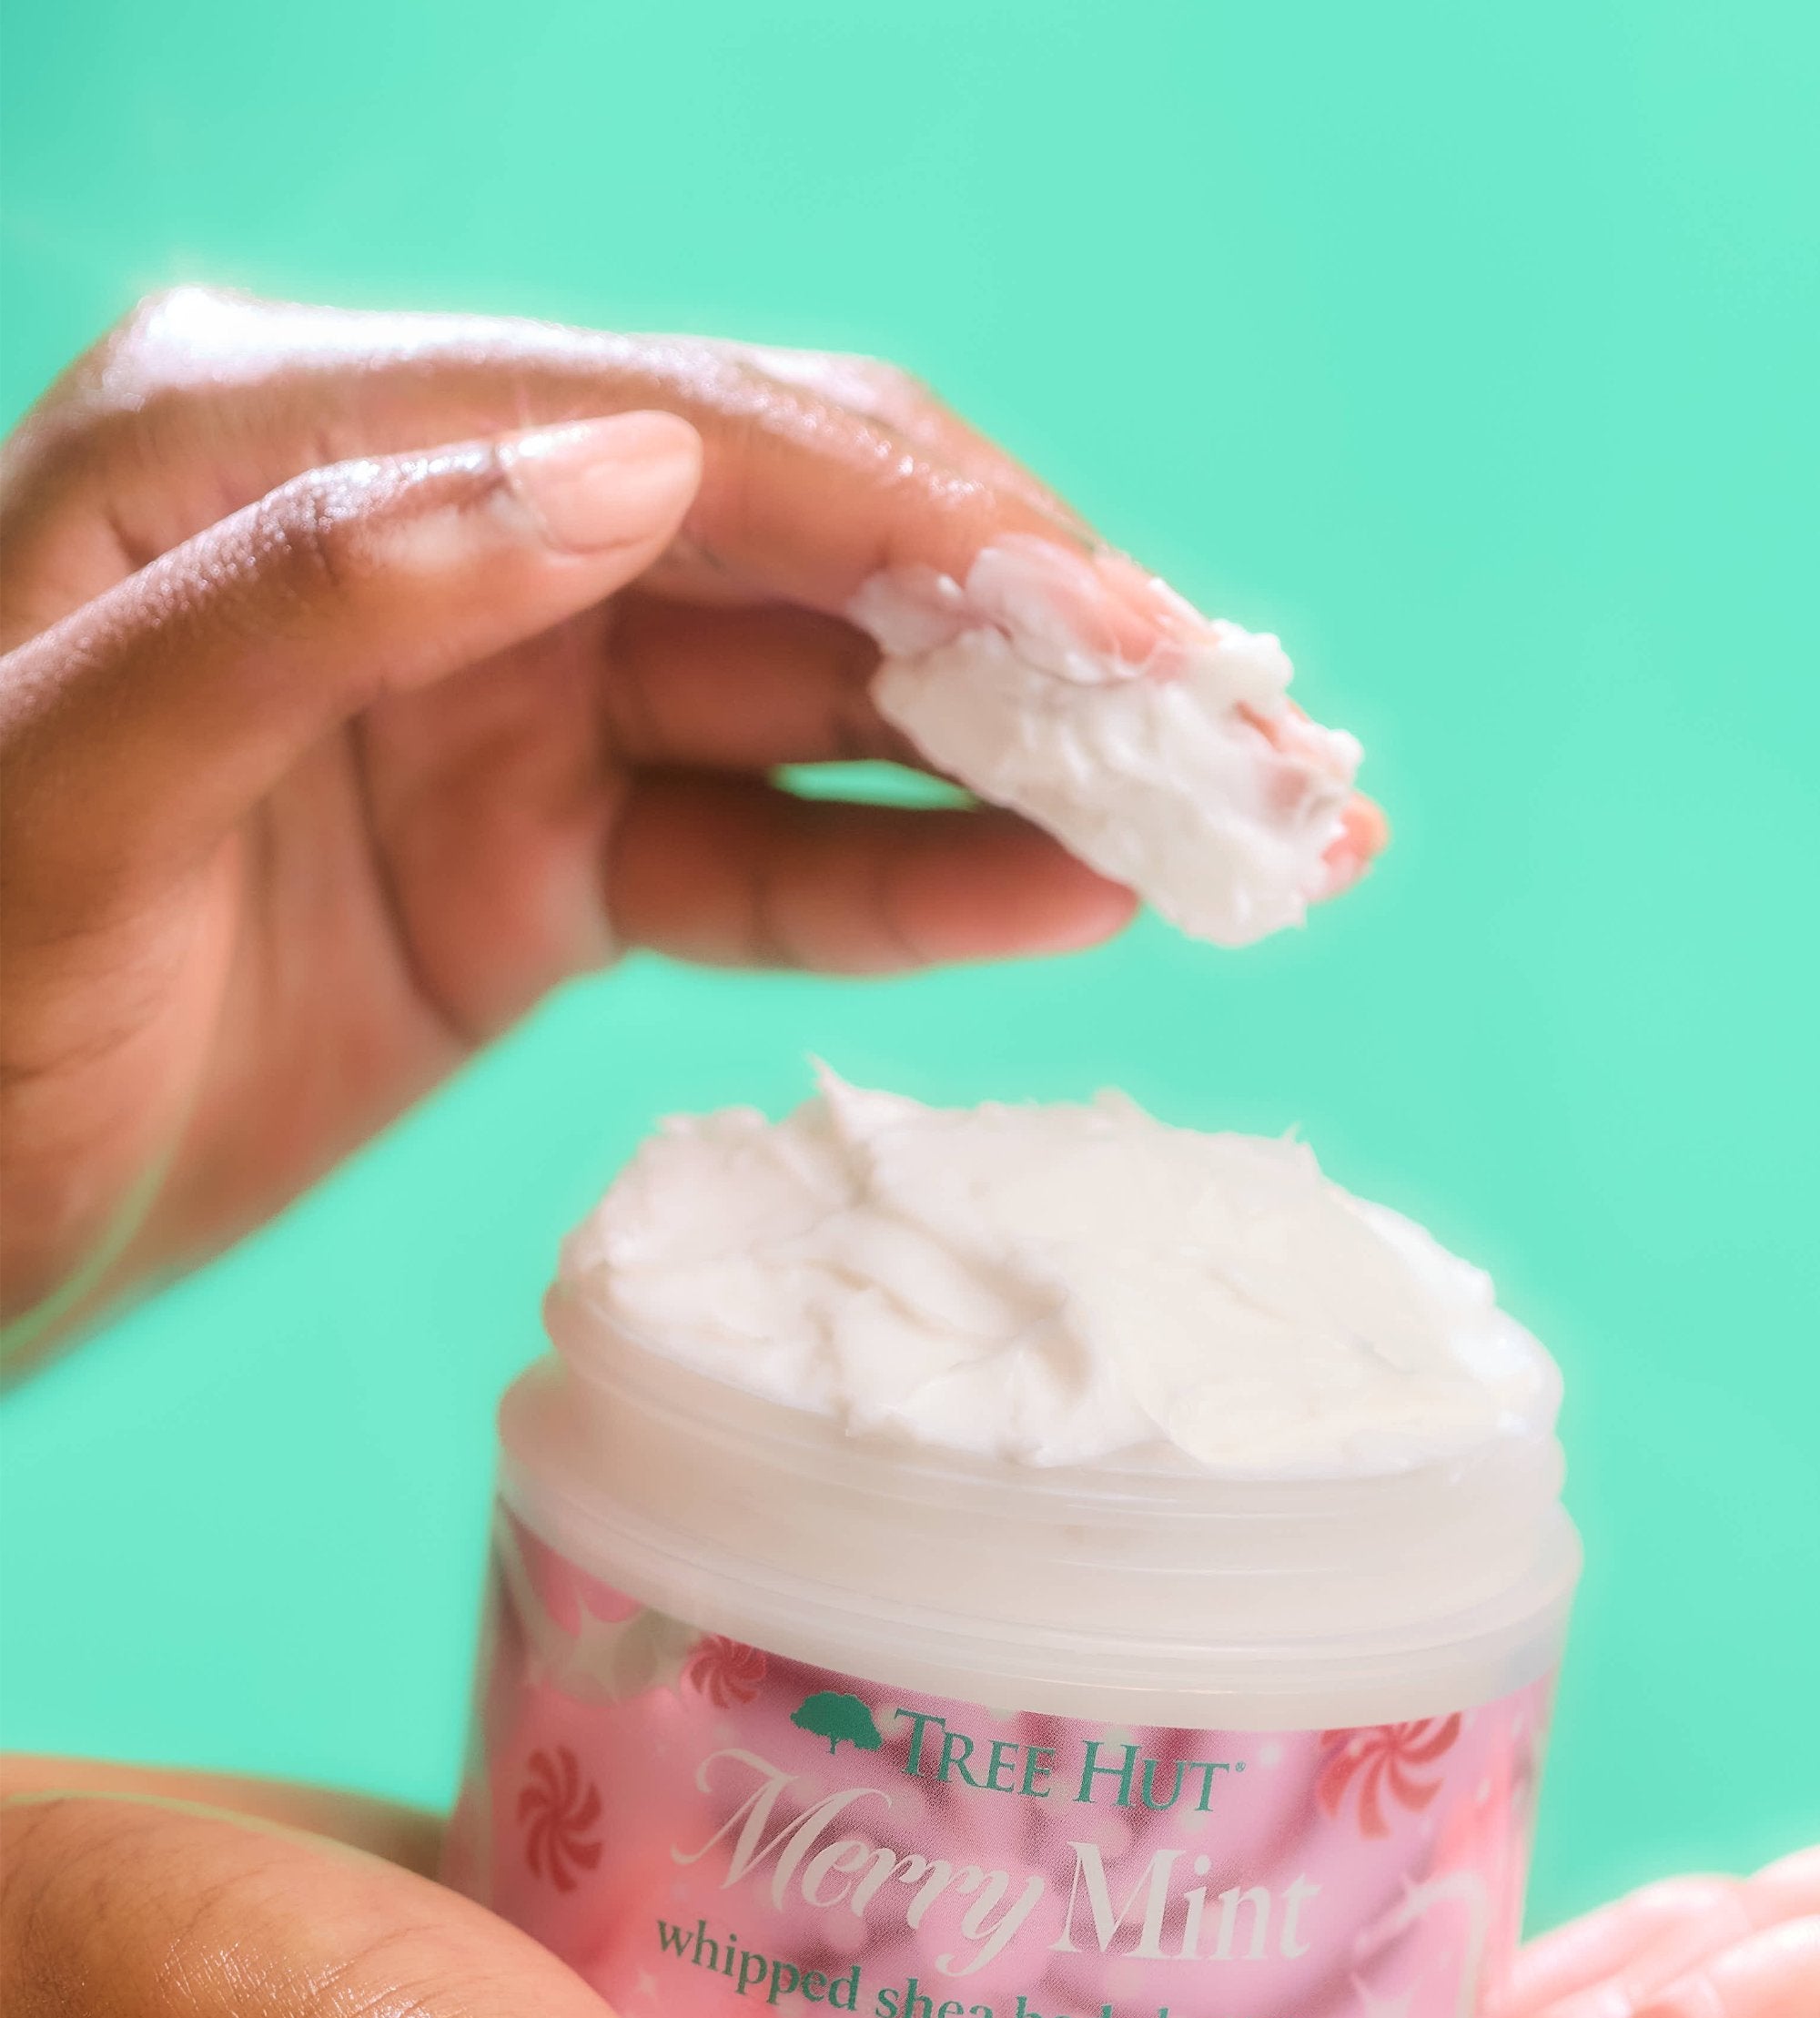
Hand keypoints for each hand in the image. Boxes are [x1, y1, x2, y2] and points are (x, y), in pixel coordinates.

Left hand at [0, 291, 1387, 1350]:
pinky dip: (910, 886)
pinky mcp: (526, 861)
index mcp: (284, 432)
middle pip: (795, 549)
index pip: (683, 431)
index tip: (1131, 632)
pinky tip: (1066, 901)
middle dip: (1043, 634)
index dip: (927, 524)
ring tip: (1230, 826)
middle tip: (1256, 729)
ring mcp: (490, 704)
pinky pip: (754, 858)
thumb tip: (626, 462)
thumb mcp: (68, 783)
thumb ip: (319, 594)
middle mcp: (421, 531)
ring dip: (1026, 763)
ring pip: (813, 707)